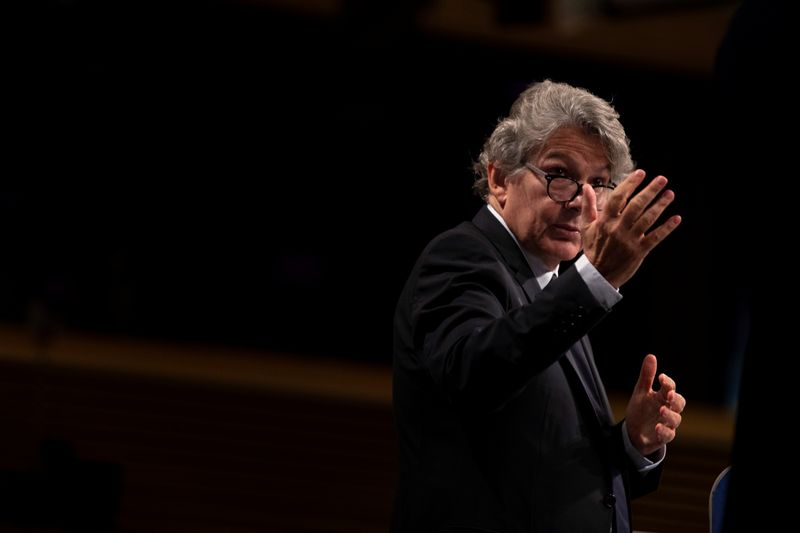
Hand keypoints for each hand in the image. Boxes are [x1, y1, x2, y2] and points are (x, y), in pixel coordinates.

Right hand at [580, 169, 680, 287]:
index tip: (640, 173)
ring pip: (648, 219)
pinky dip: (666, 228)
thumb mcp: (586, 227)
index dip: (630, 184)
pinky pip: (655, 237)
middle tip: (662, 179)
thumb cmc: (593, 249)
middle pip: (636, 205)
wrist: (598, 275)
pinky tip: (676, 219)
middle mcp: (618, 228)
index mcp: (605, 221)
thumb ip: (588, 206)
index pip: (618, 198)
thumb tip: (586, 187)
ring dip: (660, 205)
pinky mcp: (639, 251)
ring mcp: (629, 240)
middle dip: (650, 191)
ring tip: (670, 194)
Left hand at [625, 354, 685, 456]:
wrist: (633, 431)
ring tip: (662, 409)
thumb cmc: (641, 408)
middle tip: (668, 394)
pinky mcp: (662, 436)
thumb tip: (651, 356)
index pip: (670, 388)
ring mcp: (667, 423)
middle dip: (675, 399)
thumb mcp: (641, 391)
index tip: (661, 377)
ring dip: (670, 415)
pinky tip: (657, 427)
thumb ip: (647, 376)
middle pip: (679, 403)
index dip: (668, 383)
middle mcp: (668, 409)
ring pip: (676, 419)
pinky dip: (664, 431)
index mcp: (662, 397)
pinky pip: (668, 435)